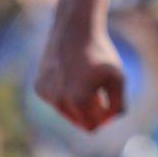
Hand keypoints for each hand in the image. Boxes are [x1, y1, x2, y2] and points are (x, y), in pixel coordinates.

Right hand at [34, 12, 126, 132]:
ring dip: (78, 102)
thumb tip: (106, 123)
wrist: (75, 30)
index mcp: (80, 100)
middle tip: (98, 91)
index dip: (104, 117)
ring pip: (67, 112)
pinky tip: (68, 74)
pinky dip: (64, 93)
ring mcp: (47, 94)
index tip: (109, 101)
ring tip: (84, 79)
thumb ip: (117, 105)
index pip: (93, 126)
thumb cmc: (100, 55)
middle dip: (91, 112)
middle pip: (79, 122)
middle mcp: (59, 100)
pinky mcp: (39, 87)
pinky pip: (56, 100)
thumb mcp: (117, 78)